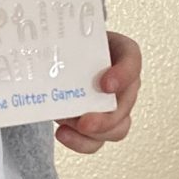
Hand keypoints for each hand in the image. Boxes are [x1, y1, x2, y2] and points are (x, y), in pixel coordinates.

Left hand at [58, 30, 141, 153]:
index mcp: (122, 53)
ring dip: (94, 133)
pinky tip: (63, 134)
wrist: (65, 58)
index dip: (123, 75)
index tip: (105, 85)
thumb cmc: (75, 45)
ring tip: (68, 128)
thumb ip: (67, 41)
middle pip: (127, 105)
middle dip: (106, 119)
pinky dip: (80, 142)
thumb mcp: (73, 35)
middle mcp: (124, 83)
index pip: (132, 59)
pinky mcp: (99, 125)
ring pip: (118, 129)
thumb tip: (47, 54)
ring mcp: (114, 107)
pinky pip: (97, 141)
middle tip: (85, 122)